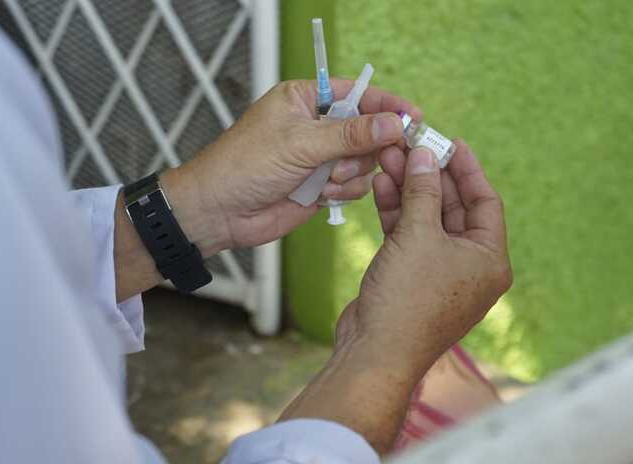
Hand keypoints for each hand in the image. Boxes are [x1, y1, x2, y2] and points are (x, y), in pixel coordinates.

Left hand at [160, 79, 420, 255]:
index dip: (386, 105)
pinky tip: (320, 196)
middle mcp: (315, 126)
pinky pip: (354, 186)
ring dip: (350, 174)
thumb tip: (394, 123)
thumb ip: (350, 134)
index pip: (357, 94)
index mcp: (304, 99)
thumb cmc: (246, 165)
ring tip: (325, 181)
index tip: (413, 117)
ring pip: (364, 162)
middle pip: (368, 130)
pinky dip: (342, 192)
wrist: (219, 211)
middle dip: (367, 148)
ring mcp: (319, 157)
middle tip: (362, 160)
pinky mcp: (321, 186)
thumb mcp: (301, 143)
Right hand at [338, 140, 512, 376]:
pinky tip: (382, 187)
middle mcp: (469, 266)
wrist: (376, 350)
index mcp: (489, 259)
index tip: (451, 142)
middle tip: (410, 145)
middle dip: (430, 176)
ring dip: (409, 190)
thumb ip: (423, 191)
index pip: (485, 201)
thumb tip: (426, 155)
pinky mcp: (411, 278)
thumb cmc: (408, 298)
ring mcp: (439, 273)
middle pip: (454, 208)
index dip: (467, 169)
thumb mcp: (419, 235)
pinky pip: (409, 237)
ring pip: (427, 220)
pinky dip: (396, 214)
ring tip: (389, 158)